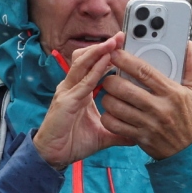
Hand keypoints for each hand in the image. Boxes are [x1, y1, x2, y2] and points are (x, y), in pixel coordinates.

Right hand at [32, 33, 134, 168]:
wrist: (53, 156)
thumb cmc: (73, 142)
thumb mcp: (103, 134)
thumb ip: (120, 131)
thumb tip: (138, 135)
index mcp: (81, 91)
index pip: (93, 66)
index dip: (106, 54)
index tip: (123, 45)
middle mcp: (72, 87)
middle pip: (86, 58)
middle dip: (103, 46)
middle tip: (121, 37)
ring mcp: (67, 92)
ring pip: (82, 64)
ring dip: (98, 51)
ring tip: (114, 42)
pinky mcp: (66, 101)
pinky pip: (82, 81)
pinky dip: (94, 70)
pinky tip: (105, 62)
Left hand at [98, 41, 191, 160]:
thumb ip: (190, 67)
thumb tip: (188, 45)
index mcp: (172, 92)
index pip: (143, 71)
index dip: (125, 59)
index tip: (114, 52)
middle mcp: (159, 108)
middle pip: (123, 88)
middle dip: (110, 80)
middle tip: (109, 78)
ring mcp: (149, 124)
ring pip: (115, 106)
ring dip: (107, 98)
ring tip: (110, 95)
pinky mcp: (141, 138)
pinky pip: (115, 125)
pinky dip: (108, 117)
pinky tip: (112, 113)